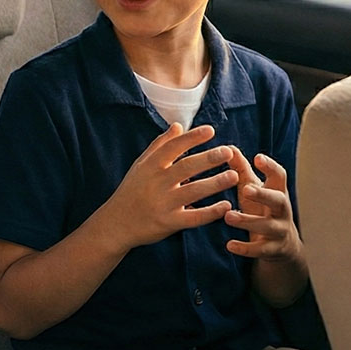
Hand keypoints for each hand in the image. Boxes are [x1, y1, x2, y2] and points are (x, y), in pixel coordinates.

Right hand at [97, 124, 237, 250]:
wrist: (116, 224)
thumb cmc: (132, 190)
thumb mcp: (141, 165)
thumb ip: (160, 145)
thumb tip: (178, 125)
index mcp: (151, 166)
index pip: (173, 147)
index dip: (192, 138)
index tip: (211, 130)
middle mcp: (157, 183)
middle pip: (186, 167)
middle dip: (208, 159)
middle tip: (228, 152)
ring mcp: (163, 204)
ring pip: (193, 191)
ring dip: (215, 183)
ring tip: (234, 176)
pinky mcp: (169, 223)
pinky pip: (193, 217)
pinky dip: (210, 212)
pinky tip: (226, 205)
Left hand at [223, 152, 302, 261]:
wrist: (282, 246)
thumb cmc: (263, 210)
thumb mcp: (253, 190)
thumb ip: (242, 171)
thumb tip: (229, 148)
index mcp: (278, 192)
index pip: (280, 176)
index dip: (270, 167)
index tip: (257, 158)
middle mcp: (282, 210)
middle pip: (278, 200)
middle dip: (263, 195)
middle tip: (245, 189)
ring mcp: (279, 231)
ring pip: (268, 226)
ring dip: (248, 221)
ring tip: (228, 216)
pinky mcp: (272, 249)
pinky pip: (260, 250)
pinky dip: (246, 248)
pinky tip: (230, 245)